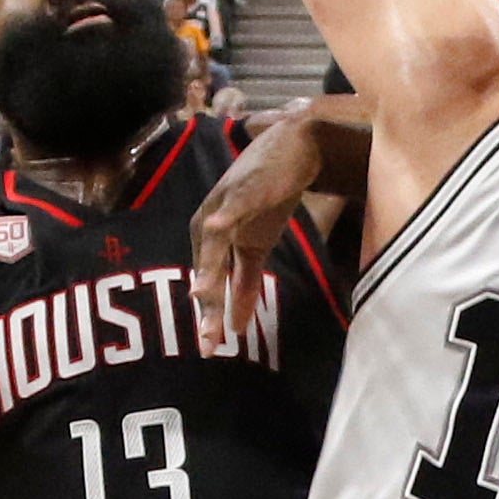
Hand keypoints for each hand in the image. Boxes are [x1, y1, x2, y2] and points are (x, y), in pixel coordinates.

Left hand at [192, 106, 322, 354]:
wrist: (294, 151)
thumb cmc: (270, 198)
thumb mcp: (259, 248)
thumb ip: (246, 286)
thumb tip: (238, 325)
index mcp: (210, 242)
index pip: (209, 285)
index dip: (209, 317)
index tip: (211, 348)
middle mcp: (208, 225)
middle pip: (207, 273)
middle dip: (207, 309)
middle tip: (208, 343)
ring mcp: (222, 207)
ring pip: (213, 248)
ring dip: (209, 274)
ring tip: (203, 300)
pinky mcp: (241, 191)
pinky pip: (229, 209)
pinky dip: (220, 220)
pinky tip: (214, 228)